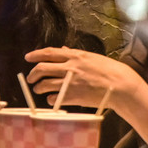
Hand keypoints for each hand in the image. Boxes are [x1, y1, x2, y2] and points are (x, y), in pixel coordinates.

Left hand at [25, 47, 140, 108]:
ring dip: (38, 87)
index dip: (36, 55)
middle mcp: (71, 67)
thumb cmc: (108, 70)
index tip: (27, 57)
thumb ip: (74, 53)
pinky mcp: (73, 96)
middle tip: (30, 78)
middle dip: (33, 74)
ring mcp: (71, 82)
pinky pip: (54, 98)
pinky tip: (52, 99)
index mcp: (75, 56)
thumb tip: (62, 48)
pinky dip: (50, 99)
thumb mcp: (91, 57)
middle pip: (42, 69)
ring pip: (45, 84)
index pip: (49, 53)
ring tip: (38, 89)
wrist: (120, 85)